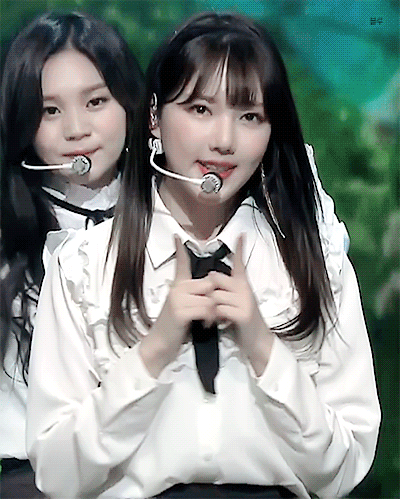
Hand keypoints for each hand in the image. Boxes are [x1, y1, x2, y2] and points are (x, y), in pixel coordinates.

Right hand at [139, 235, 214, 376]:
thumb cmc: (174, 327)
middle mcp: (177, 289)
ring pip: (209, 297)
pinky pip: (205, 309)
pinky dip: (209, 318)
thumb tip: (209, 291)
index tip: (177, 237)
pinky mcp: (180, 311)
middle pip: (208, 283)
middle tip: (211, 313)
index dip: (179, 250)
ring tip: (208, 322)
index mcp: (177, 286)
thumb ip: (193, 296)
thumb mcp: (182, 308)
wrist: (160, 344)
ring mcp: (177, 299)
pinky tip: (204, 325)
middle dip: (214, 298)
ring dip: (213, 311)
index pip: (180, 264)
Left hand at [209, 234, 273, 375]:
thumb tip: (210, 281)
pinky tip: (218, 323)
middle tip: (208, 307)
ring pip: (215, 294)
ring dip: (209, 308)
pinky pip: (219, 308)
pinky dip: (214, 317)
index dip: (240, 248)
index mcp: (243, 284)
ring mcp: (245, 300)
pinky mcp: (243, 313)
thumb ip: (226, 291)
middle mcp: (244, 289)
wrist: (257, 342)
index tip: (241, 234)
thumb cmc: (243, 323)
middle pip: (216, 278)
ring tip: (212, 319)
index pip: (240, 263)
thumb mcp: (236, 303)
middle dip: (207, 291)